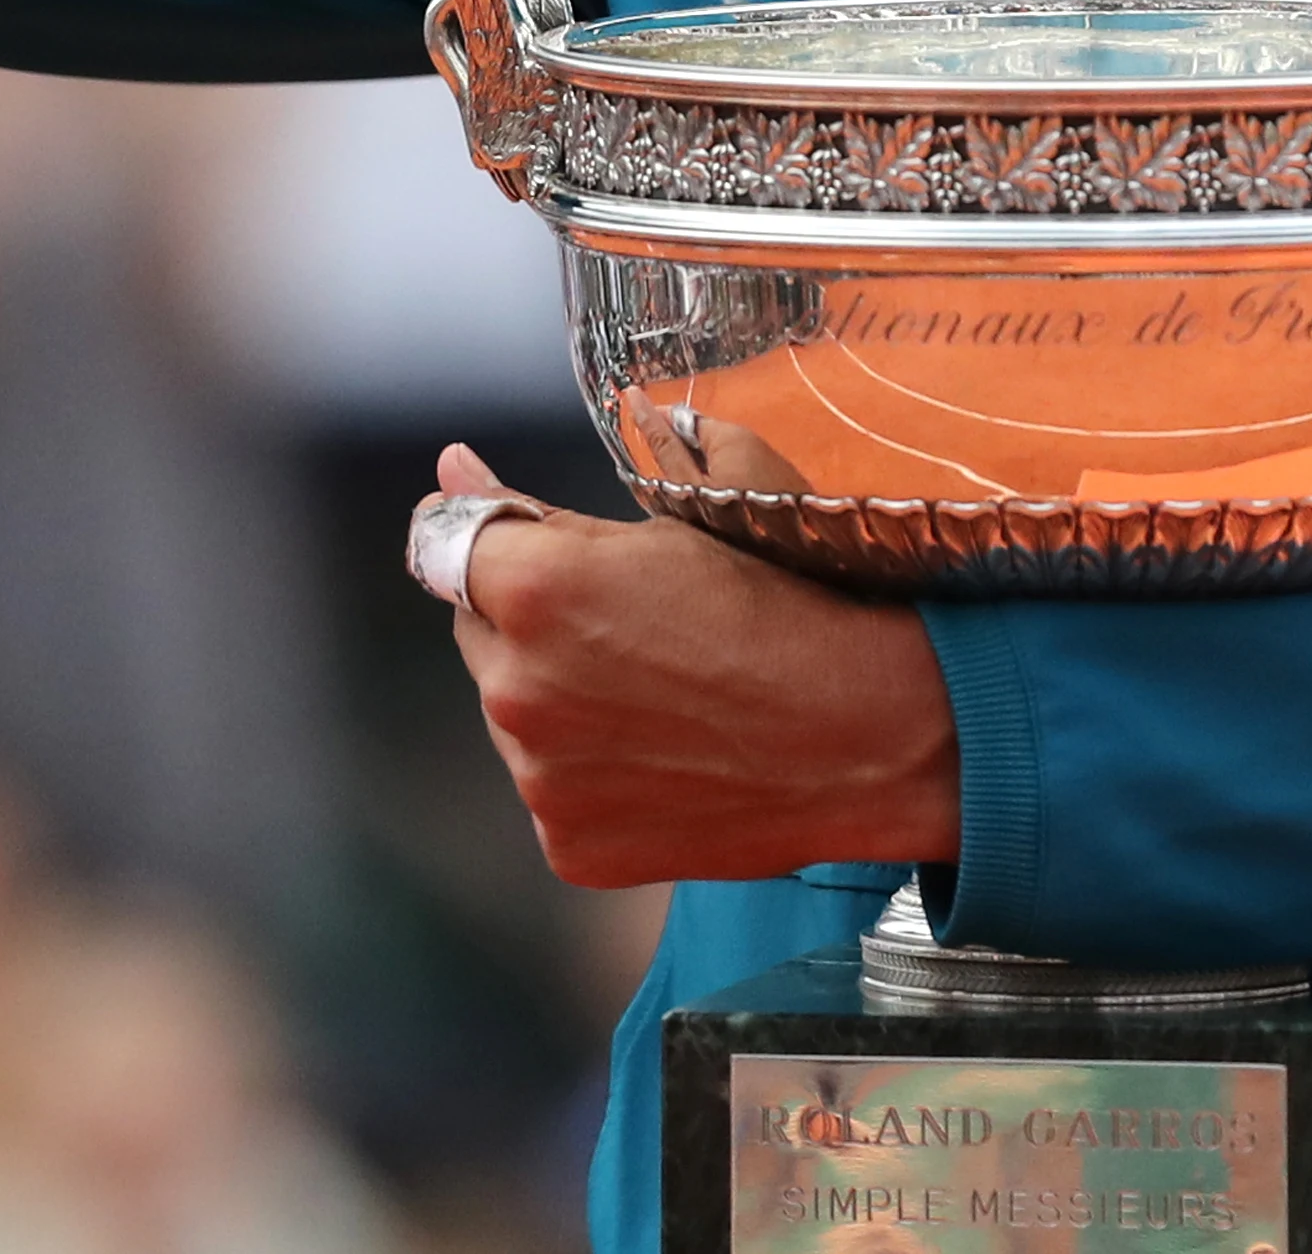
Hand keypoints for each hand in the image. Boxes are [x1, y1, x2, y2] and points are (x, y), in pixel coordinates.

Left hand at [434, 445, 961, 886]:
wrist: (871, 733)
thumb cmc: (790, 607)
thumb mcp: (679, 519)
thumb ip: (541, 503)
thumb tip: (452, 467)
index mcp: (534, 587)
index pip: (439, 544)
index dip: (476, 532)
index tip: (504, 537)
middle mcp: (516, 688)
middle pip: (477, 632)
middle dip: (528, 619)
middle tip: (632, 623)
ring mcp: (539, 778)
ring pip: (515, 714)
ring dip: (559, 696)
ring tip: (664, 692)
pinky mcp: (568, 844)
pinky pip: (553, 788)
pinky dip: (592, 771)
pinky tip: (667, 751)